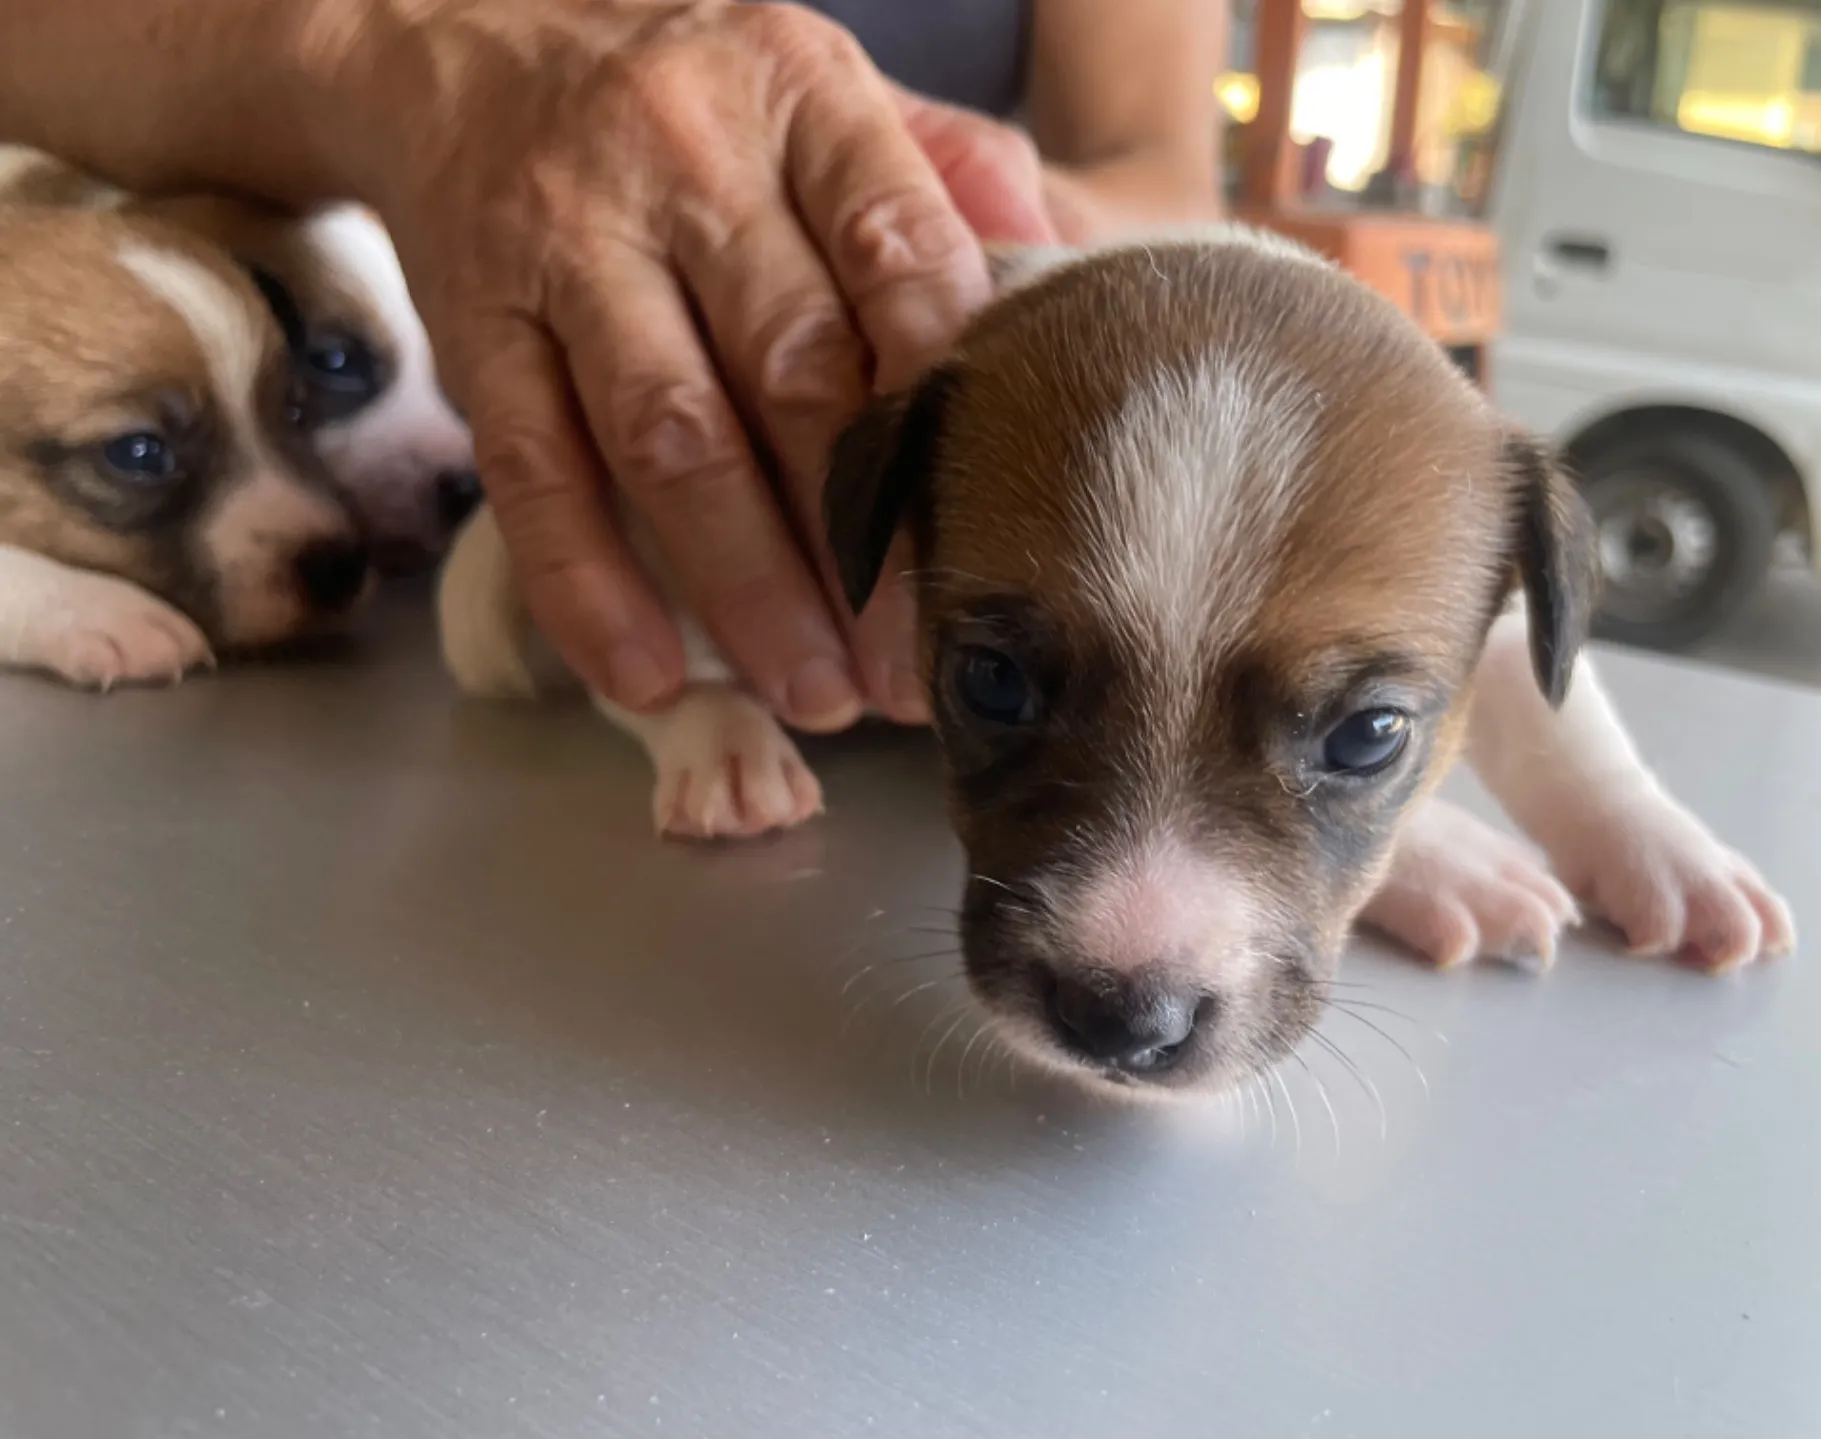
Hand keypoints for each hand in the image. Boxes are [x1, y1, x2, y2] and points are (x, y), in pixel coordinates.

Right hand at [334, 0, 1053, 726]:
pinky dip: (590, 588)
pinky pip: (533, 474)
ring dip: (749, 586)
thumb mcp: (822, 94)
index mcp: (798, 96)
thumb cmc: (692, 102)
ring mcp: (566, 245)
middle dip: (865, 539)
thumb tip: (1058, 262)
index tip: (998, 526)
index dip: (949, 400)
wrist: (464, 51)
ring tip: (818, 693)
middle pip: (792, 370)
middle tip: (918, 665)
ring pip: (670, 437)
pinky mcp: (474, 326)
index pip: (899, 250)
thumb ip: (943, 169)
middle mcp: (681, 160)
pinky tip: (648, 676)